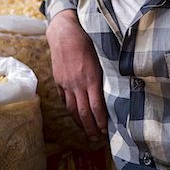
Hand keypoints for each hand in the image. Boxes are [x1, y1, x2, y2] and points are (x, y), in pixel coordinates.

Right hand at [46, 9, 107, 141]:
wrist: (63, 31)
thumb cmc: (85, 39)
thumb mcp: (99, 55)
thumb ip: (103, 74)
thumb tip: (112, 88)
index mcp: (90, 77)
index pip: (96, 106)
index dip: (101, 121)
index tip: (105, 130)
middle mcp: (77, 83)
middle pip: (83, 112)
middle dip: (90, 128)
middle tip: (96, 138)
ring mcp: (65, 82)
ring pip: (72, 108)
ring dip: (79, 122)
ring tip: (86, 131)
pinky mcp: (58, 80)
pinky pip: (64, 99)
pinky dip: (69, 109)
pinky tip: (74, 114)